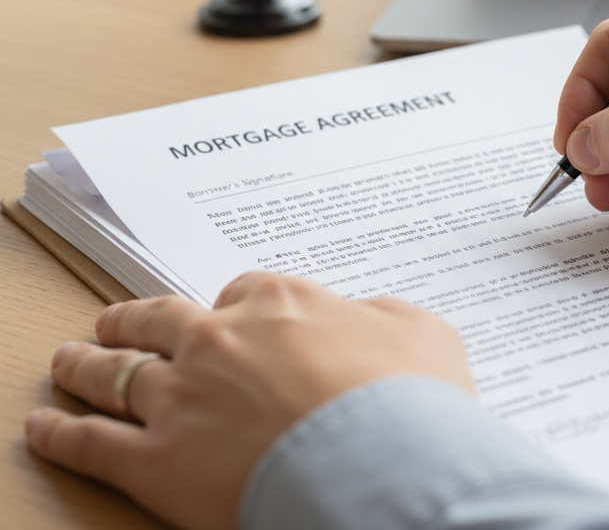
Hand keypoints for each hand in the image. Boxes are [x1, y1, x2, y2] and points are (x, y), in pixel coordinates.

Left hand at [25, 273, 472, 529]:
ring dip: (87, 364)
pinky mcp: (157, 461)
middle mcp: (221, 339)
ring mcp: (183, 396)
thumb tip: (368, 316)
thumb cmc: (410, 398)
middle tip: (115, 322)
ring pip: (116, 371)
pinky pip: (91, 443)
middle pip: (162, 320)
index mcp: (282, 302)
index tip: (225, 317)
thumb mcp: (420, 332)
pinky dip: (60, 433)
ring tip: (69, 359)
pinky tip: (42, 425)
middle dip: (136, 320)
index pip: (241, 291)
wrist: (379, 464)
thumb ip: (382, 314)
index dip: (229, 306)